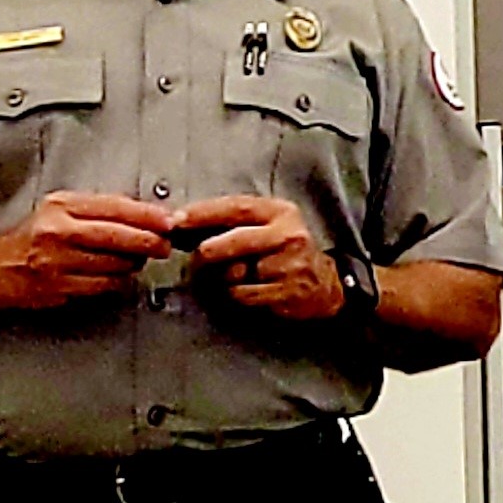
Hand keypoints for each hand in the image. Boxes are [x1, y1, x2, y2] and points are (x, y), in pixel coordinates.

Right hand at [0, 192, 173, 310]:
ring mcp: (57, 262)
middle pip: (118, 236)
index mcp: (61, 206)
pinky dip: (118, 282)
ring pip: (114, 263)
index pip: (115, 207)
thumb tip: (145, 214)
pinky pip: (102, 285)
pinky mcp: (57, 287)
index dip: (148, 215)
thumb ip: (97, 209)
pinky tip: (119, 276)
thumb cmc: (30, 239)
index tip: (169, 220)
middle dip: (150, 241)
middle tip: (165, 245)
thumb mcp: (58, 211)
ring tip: (137, 260)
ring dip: (134, 263)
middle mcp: (58, 231)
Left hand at [177, 196, 343, 320]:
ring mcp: (288, 264)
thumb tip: (183, 223)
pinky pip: (242, 294)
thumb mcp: (268, 226)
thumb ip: (233, 222)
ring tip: (235, 276)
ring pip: (234, 272)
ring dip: (225, 278)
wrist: (325, 284)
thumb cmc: (285, 253)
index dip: (203, 213)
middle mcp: (288, 235)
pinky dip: (236, 295)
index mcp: (281, 212)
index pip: (236, 207)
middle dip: (206, 252)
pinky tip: (248, 289)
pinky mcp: (286, 291)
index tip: (177, 220)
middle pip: (232, 241)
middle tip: (198, 258)